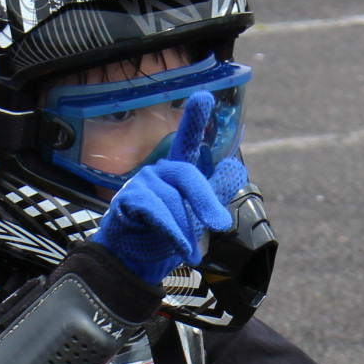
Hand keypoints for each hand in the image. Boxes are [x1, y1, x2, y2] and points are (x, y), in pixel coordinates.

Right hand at [93, 96, 239, 288]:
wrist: (132, 267)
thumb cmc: (162, 238)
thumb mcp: (196, 217)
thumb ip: (215, 192)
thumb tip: (237, 167)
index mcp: (175, 173)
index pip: (186, 141)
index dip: (194, 119)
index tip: (202, 96)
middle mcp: (157, 172)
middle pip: (187, 175)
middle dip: (205, 202)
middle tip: (219, 226)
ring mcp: (139, 185)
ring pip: (172, 199)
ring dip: (186, 229)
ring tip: (192, 252)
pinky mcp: (126, 202)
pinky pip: (155, 212)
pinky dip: (172, 231)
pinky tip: (180, 246)